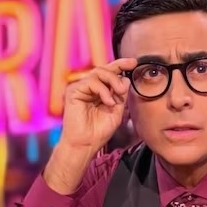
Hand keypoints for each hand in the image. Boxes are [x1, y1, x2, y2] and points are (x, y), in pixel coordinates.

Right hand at [43, 58, 135, 193]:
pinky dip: (102, 90)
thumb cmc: (99, 131)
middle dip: (118, 71)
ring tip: (118, 94)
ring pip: (98, 72)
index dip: (121, 65)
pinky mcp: (73, 91)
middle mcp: (89, 87)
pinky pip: (90, 82)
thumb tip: (126, 79)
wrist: (86, 144)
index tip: (134, 62)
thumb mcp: (117, 111)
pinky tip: (108, 102)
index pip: (110, 72)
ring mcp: (80, 88)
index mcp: (100, 90)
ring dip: (112, 81)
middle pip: (104, 69)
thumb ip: (121, 95)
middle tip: (124, 87)